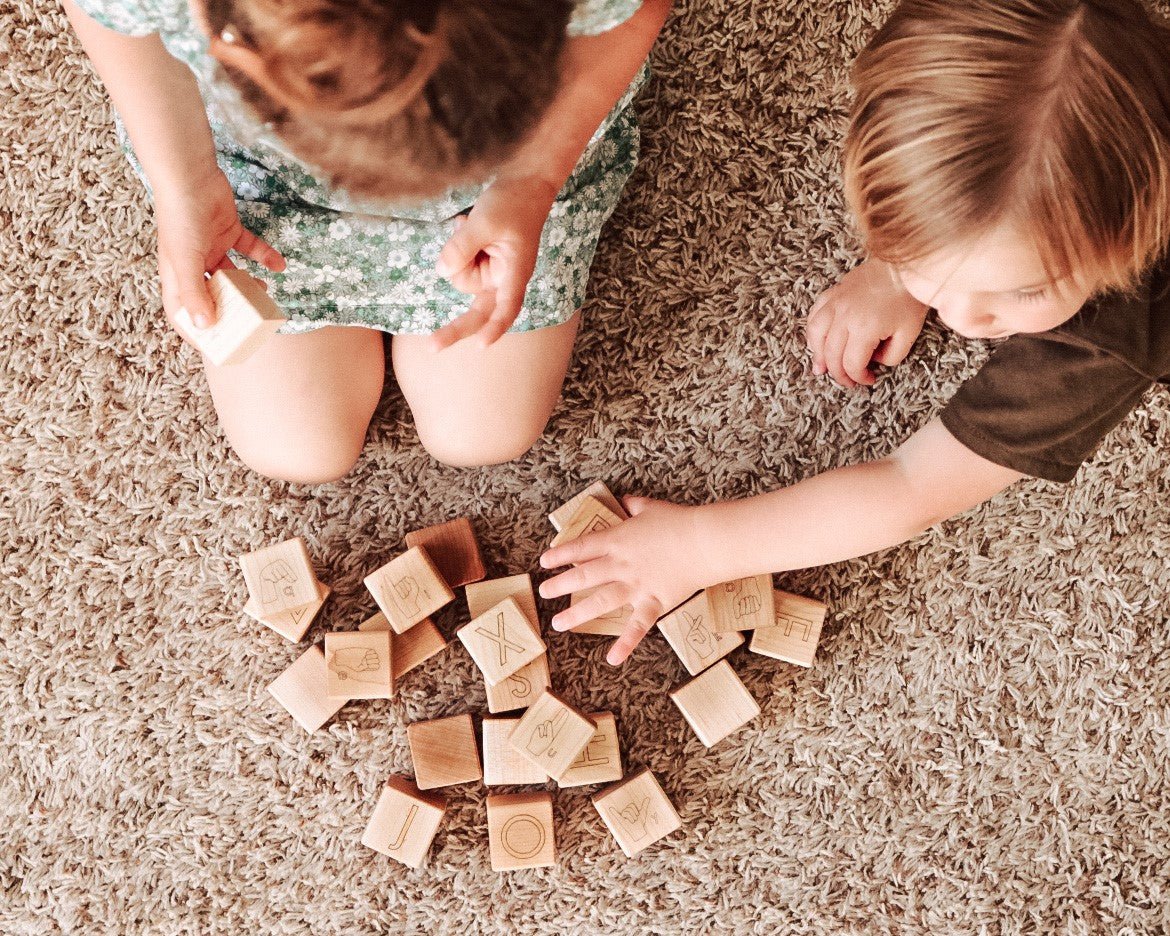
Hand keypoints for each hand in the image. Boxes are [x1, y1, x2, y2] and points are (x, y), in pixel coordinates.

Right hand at [154, 166, 284, 331]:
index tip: (216, 347)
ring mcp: (210, 246)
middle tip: (250, 325)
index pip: (181, 311)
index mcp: (176, 274)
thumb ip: (194, 293)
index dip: (195, 331)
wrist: (191, 175)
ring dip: (248, 286)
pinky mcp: (228, 229)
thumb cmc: (182, 218)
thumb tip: (205, 326)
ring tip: (265, 296)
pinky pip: (249, 248)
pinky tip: (280, 266)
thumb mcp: (185, 260)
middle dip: (229, 310)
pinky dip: (264, 256)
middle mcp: (192, 263)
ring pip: (232, 274)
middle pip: (210, 295)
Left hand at [429, 176, 557, 350]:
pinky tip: (466, 226)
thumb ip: (461, 248)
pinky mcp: (483, 262)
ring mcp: (493, 272)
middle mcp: (504, 278)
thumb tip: (442, 271)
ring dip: (457, 254)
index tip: (480, 346)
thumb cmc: (512, 201)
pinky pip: (459, 264)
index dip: (494, 328)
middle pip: (478, 310)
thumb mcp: (483, 222)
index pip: (506, 308)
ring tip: (468, 226)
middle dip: (456, 327)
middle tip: (432, 347)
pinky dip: (457, 247)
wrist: (524, 181)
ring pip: (460, 278)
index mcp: (514, 272)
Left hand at [539, 497, 708, 666]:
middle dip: (560, 585)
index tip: (545, 561)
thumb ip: (633, 504)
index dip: (561, 554)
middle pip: (584, 576)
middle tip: (544, 592)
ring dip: (578, 614)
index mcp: (618, 540)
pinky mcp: (654, 602)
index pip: (582, 547)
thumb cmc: (679, 522)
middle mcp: (621, 564)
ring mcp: (636, 586)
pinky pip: (638, 626)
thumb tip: (624, 500)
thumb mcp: (651, 507)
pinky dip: (626, 643)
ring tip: (558, 624)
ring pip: (601, 601)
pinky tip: (612, 658)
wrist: (704, 541)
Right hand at [805, 259, 927, 387]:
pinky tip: (817, 340)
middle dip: (838, 373)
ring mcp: (836, 303)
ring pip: (816, 335)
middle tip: (848, 381)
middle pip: (831, 355)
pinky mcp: (834, 293)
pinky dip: (813, 331)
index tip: (869, 379)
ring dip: (817, 355)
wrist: (905, 266)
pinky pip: (814, 314)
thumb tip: (875, 361)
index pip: (852, 364)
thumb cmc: (909, 297)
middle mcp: (845, 317)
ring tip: (820, 368)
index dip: (858, 377)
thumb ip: (892, 356)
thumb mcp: (909, 333)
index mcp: (864, 328)